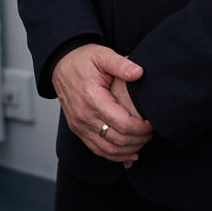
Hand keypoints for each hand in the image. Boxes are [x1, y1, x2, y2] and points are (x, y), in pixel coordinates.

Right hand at [51, 43, 152, 165]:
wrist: (59, 65)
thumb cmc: (82, 60)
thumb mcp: (102, 55)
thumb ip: (121, 64)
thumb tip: (139, 73)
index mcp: (92, 99)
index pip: (122, 124)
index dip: (141, 128)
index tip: (152, 122)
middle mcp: (83, 116)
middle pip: (117, 140)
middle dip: (139, 139)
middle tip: (151, 132)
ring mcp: (79, 125)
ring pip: (108, 149)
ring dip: (129, 150)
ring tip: (143, 142)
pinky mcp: (77, 129)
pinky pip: (97, 149)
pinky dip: (114, 155)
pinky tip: (129, 153)